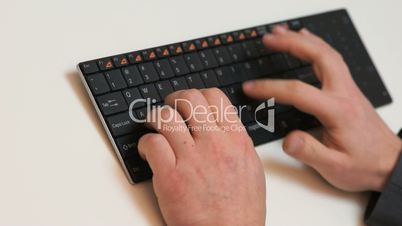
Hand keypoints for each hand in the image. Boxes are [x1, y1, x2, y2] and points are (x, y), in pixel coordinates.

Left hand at [138, 88, 265, 225]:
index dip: (197, 95)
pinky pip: (151, 142)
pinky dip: (144, 143)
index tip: (189, 103)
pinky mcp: (170, 176)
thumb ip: (236, 143)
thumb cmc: (240, 211)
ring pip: (165, 116)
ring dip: (155, 117)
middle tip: (169, 109)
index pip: (215, 97)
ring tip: (153, 126)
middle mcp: (214, 144)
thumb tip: (222, 127)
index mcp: (236, 140)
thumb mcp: (251, 170)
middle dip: (174, 99)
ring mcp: (191, 158)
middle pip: (188, 98)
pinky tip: (148, 151)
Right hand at [243, 26, 401, 191]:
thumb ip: (309, 152)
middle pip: (318, 57)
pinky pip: (332, 59)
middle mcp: (344, 94)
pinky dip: (317, 46)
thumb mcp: (334, 167)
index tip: (251, 87)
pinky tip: (307, 43)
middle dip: (291, 44)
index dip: (270, 87)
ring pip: (326, 53)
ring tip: (282, 33)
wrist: (390, 163)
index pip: (298, 92)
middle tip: (269, 38)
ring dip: (303, 40)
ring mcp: (348, 89)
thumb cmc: (364, 165)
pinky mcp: (348, 90)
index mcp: (337, 111)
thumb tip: (287, 139)